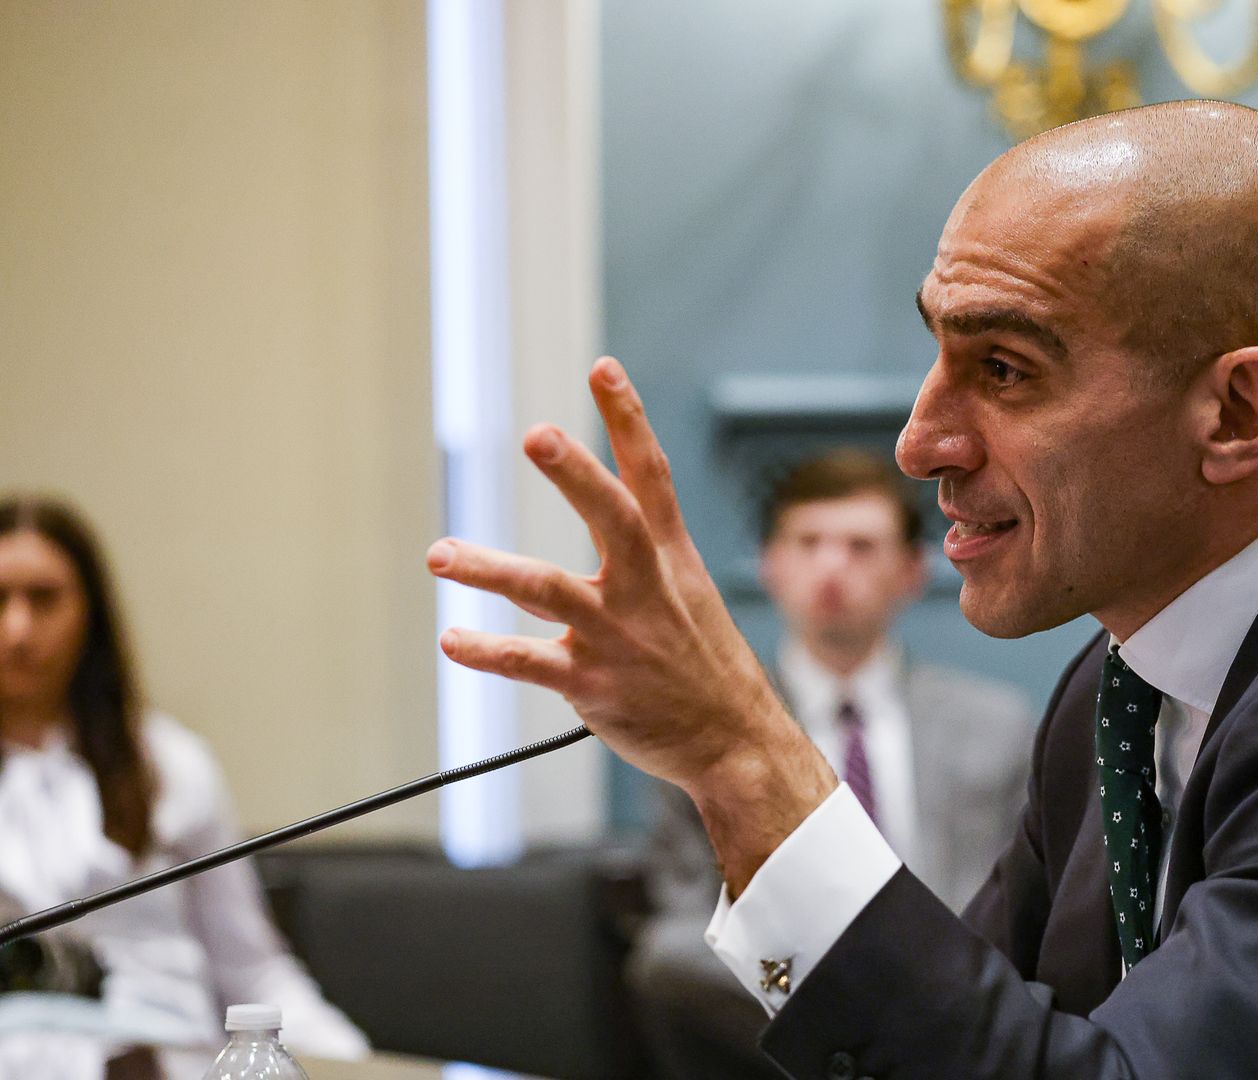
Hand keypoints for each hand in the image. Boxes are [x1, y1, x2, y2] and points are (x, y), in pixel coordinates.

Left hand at [427, 357, 835, 892]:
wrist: (738, 743)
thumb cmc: (703, 668)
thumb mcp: (684, 603)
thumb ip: (615, 574)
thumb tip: (539, 571)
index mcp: (671, 559)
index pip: (651, 475)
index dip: (627, 419)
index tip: (602, 368)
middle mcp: (646, 588)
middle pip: (612, 516)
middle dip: (576, 473)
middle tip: (537, 435)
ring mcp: (620, 636)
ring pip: (550, 590)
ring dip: (491, 569)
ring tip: (441, 555)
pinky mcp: (595, 685)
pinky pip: (532, 663)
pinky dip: (488, 652)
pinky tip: (453, 640)